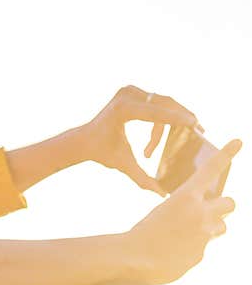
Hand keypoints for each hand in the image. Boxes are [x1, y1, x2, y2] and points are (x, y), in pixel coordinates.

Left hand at [76, 85, 199, 193]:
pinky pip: (157, 101)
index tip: (194, 123)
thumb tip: (161, 195)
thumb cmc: (102, 153)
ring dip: (173, 118)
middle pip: (163, 104)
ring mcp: (129, 90)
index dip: (176, 118)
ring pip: (163, 102)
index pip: (155, 112)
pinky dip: (166, 114)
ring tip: (190, 130)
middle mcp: (126, 94)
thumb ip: (142, 179)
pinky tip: (176, 126)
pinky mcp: (133, 91)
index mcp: (122, 109)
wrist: (85, 140)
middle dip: (181, 117)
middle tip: (198, 129)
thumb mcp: (123, 165)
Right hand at [125, 139, 239, 284]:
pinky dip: (190, 249)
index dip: (227, 154)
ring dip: (210, 228)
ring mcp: (204, 234)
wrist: (132, 260)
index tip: (238, 141)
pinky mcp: (201, 253)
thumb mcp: (162, 212)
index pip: (211, 169)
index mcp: (186, 196)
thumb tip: (201, 223)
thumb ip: (185, 212)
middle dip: (223, 205)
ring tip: (186, 235)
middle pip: (230, 203)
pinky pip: (202, 248)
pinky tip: (173, 253)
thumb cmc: (141, 233)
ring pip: (221, 227)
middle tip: (210, 210)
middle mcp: (200, 213)